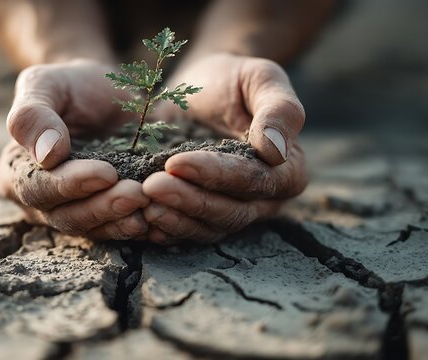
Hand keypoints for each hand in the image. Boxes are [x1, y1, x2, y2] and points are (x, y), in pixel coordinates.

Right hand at [0, 60, 148, 239]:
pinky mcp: (103, 215)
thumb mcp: (44, 84)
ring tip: (150, 205)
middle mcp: (40, 201)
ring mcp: (73, 211)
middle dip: (103, 208)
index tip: (106, 173)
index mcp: (16, 172)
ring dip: (122, 220)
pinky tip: (157, 216)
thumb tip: (47, 155)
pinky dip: (136, 223)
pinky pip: (117, 227)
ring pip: (94, 228)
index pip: (38, 188)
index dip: (70, 184)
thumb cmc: (68, 86)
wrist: (101, 93)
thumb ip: (33, 115)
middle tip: (137, 194)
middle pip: (66, 216)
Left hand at [145, 54, 306, 243]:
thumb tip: (275, 150)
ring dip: (173, 218)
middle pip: (229, 212)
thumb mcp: (261, 79)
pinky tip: (139, 217)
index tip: (177, 162)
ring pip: (206, 227)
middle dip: (188, 200)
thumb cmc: (235, 79)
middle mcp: (264, 200)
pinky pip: (186, 231)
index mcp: (287, 170)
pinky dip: (163, 227)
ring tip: (141, 200)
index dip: (216, 175)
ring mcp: (232, 211)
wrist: (203, 87)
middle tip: (151, 186)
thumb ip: (279, 109)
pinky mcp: (202, 215)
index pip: (254, 181)